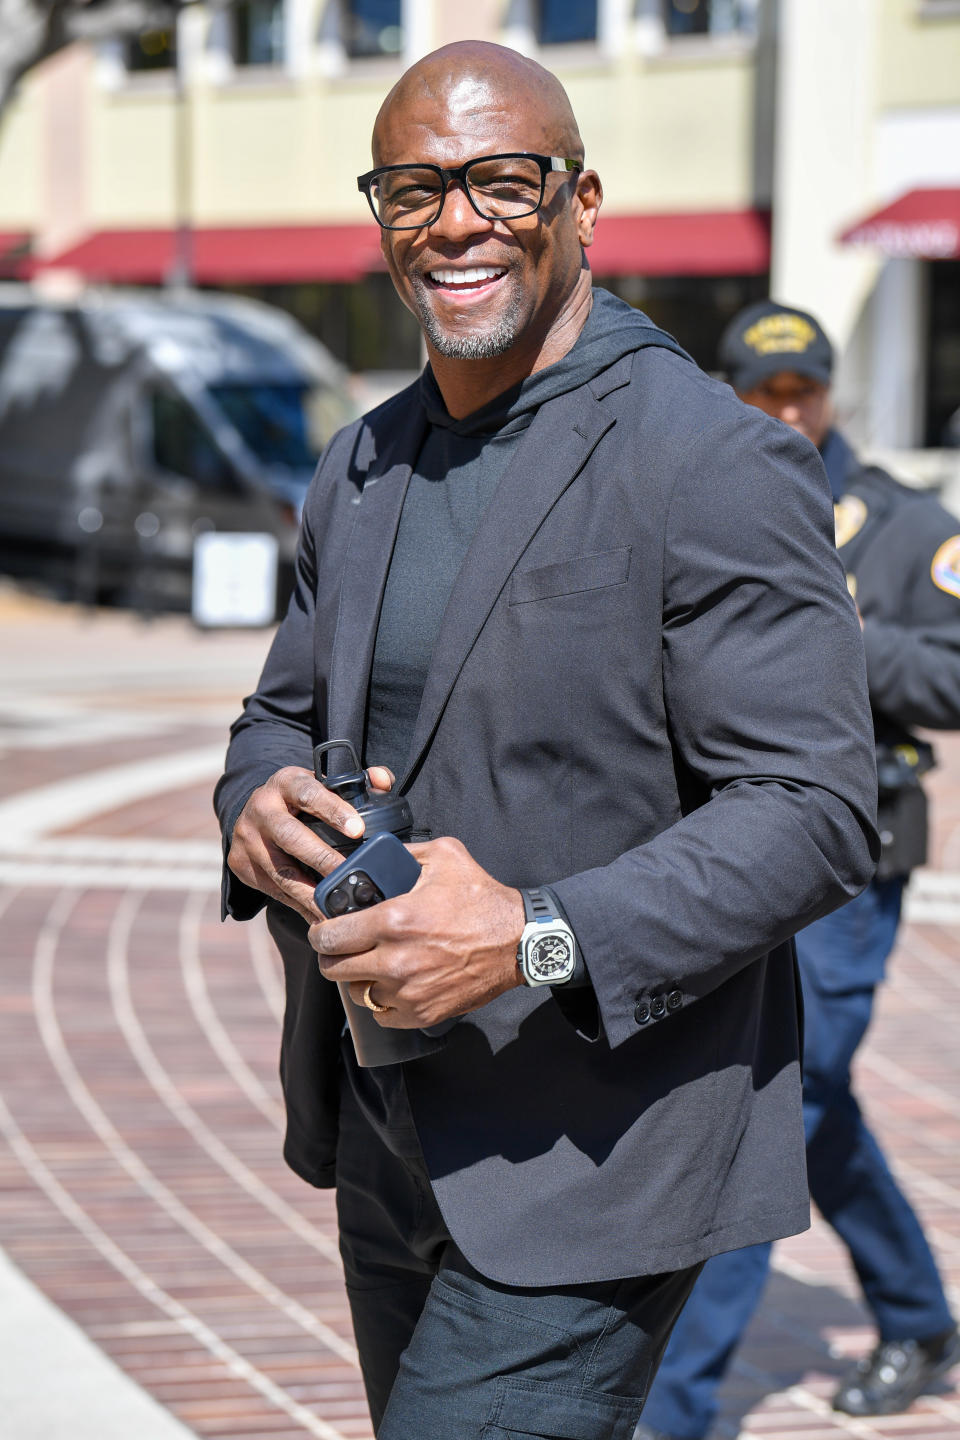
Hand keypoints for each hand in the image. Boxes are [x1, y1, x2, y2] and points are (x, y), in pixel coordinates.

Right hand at [227, 764, 393, 922]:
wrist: (251, 812)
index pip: (308, 792)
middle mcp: (262, 809)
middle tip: (348, 874)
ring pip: (280, 870)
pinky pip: (273, 890)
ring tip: (335, 907)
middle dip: (321, 858)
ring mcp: (248, 839)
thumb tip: (382, 781)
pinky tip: (319, 916)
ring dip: (310, 892)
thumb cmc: (299, 799)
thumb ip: (357, 781)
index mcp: (285, 783)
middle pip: (291, 836)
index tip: (358, 829)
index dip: (332, 810)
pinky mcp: (242, 865)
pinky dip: (299, 905)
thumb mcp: (320, 783)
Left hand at [308, 836, 525, 1026]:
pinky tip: (396, 983)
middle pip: (334, 968)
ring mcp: (408, 993)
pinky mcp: (422, 1014)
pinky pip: (382, 1014)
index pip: (329, 936)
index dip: (321, 931)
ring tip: (375, 963)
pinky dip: (384, 1001)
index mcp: (393, 921)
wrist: (518, 941)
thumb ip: (404, 852)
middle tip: (344, 945)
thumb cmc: (482, 898)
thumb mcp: (445, 856)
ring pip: (357, 992)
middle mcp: (395, 961)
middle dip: (334, 955)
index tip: (325, 928)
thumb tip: (374, 855)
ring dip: (360, 978)